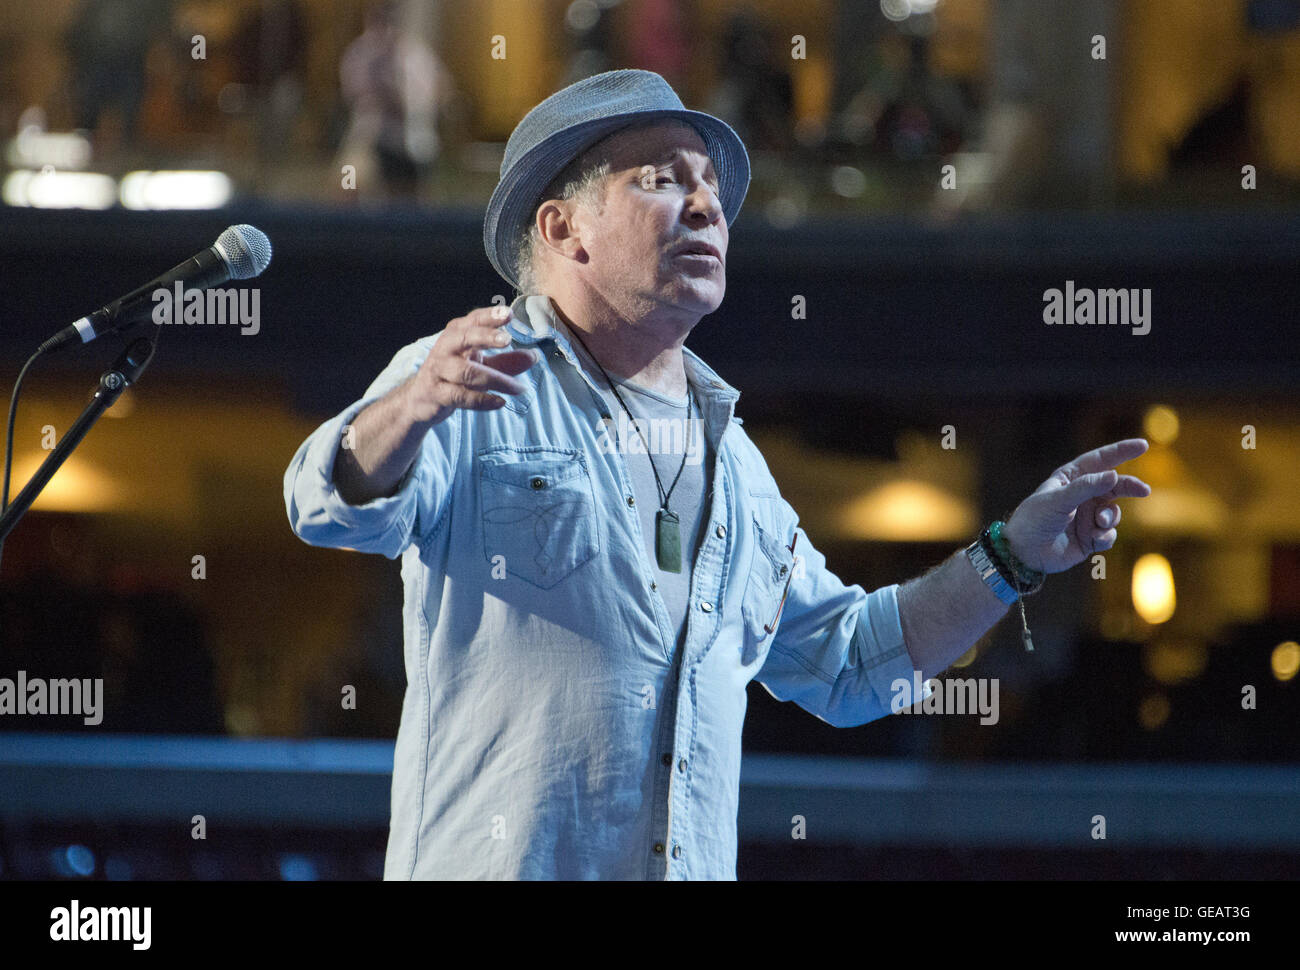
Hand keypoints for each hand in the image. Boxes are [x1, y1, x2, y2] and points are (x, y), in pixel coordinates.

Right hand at [404, 305, 540, 424]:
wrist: (421, 400)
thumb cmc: (454, 375)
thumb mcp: (481, 365)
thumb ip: (506, 361)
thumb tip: (534, 357)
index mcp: (456, 335)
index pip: (473, 320)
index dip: (490, 316)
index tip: (509, 314)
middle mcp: (445, 348)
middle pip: (464, 338)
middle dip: (485, 336)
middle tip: (507, 339)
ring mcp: (439, 371)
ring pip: (466, 372)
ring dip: (496, 380)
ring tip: (518, 388)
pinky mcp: (436, 393)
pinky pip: (460, 396)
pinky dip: (482, 400)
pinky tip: (500, 402)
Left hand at [1001, 438, 1151, 574]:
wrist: (1024, 553)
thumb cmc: (1035, 520)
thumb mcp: (1058, 500)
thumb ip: (1086, 487)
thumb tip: (1114, 475)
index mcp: (1070, 479)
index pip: (1099, 460)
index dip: (1120, 452)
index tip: (1143, 445)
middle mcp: (1082, 496)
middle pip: (1114, 486)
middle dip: (1129, 487)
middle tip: (1143, 490)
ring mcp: (1087, 517)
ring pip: (1114, 513)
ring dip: (1111, 517)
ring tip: (1099, 522)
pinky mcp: (1090, 538)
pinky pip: (1109, 535)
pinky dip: (1106, 536)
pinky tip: (1094, 539)